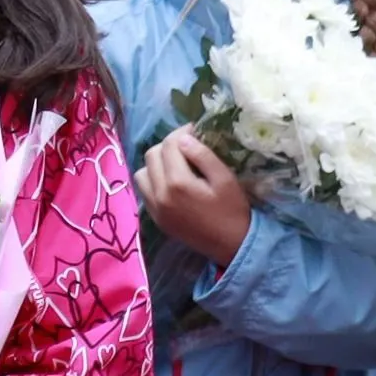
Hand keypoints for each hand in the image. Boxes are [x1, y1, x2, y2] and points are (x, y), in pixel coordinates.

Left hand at [138, 129, 255, 266]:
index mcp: (178, 183)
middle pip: (151, 156)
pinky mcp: (156, 218)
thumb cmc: (233, 211)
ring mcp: (155, 208)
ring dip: (156, 163)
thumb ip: (203, 156)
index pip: (169, 145)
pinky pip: (144, 191)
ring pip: (142, 173)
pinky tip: (171, 183)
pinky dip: (153, 180)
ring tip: (176, 164)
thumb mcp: (225, 179)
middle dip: (167, 145)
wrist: (231, 246)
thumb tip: (184, 138)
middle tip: (186, 146)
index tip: (194, 129)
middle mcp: (160, 194)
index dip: (180, 132)